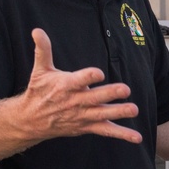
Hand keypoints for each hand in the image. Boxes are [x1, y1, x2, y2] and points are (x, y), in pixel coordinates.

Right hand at [18, 29, 142, 143]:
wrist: (31, 120)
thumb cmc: (38, 91)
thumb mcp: (40, 70)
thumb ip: (43, 50)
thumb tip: (37, 30)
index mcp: (65, 86)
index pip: (79, 80)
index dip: (89, 77)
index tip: (99, 73)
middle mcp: (76, 102)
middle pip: (95, 98)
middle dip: (110, 94)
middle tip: (126, 89)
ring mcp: (83, 115)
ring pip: (103, 115)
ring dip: (119, 112)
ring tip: (134, 109)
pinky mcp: (88, 126)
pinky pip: (107, 131)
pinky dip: (122, 134)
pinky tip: (137, 137)